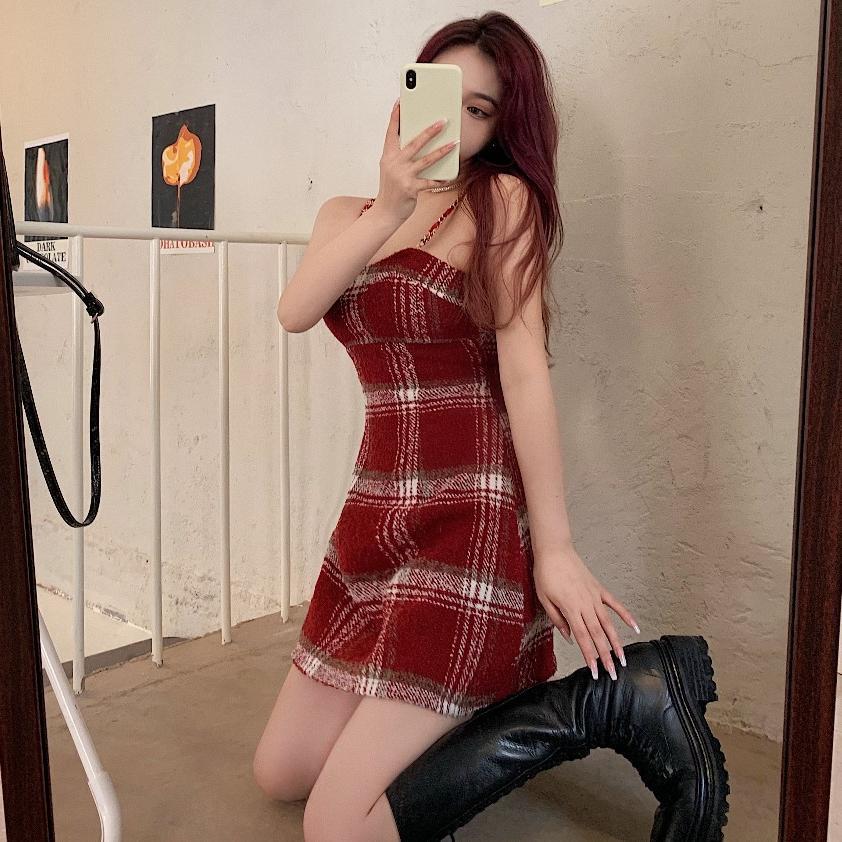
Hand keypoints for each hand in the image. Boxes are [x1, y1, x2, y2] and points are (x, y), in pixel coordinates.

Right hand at [375, 98, 459, 222]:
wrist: (385, 213)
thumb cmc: (391, 190)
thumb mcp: (391, 169)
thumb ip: (401, 155)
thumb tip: (420, 143)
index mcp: (388, 156)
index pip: (391, 132)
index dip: (396, 116)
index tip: (401, 101)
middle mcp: (394, 163)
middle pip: (414, 142)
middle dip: (430, 130)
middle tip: (443, 120)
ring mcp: (403, 176)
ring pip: (426, 160)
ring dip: (442, 150)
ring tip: (454, 143)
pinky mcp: (411, 188)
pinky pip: (430, 182)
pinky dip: (441, 179)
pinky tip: (451, 175)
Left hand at [533, 542, 639, 680]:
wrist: (555, 550)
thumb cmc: (546, 574)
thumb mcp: (544, 599)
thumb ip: (557, 619)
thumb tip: (569, 638)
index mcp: (571, 608)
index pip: (583, 638)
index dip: (590, 657)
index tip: (596, 672)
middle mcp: (586, 604)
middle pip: (598, 635)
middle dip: (606, 656)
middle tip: (614, 674)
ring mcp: (595, 596)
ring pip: (608, 623)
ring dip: (617, 642)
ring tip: (623, 658)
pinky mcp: (599, 589)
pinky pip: (615, 604)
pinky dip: (625, 615)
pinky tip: (635, 627)